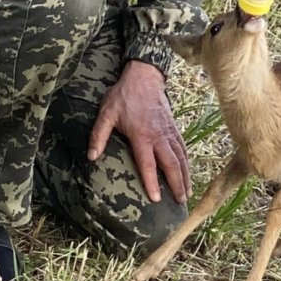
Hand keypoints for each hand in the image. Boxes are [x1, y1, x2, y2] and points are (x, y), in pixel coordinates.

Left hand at [87, 61, 190, 205]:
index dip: (152, 182)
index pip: (148, 164)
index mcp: (142, 135)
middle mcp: (159, 136)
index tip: (157, 199)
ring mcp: (169, 132)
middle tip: (181, 202)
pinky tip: (188, 172)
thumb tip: (91, 156)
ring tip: (187, 193)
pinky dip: (187, 162)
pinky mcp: (174, 128)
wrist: (144, 77)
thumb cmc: (123, 96)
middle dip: (177, 184)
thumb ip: (98, 135)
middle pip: (171, 164)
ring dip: (185, 176)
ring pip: (181, 158)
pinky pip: (183, 148)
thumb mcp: (106, 113)